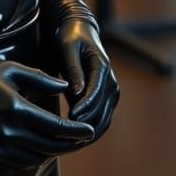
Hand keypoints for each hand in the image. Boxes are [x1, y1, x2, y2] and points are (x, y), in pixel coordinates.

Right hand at [0, 61, 94, 167]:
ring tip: (67, 144)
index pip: (55, 128)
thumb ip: (39, 78)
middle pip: (50, 147)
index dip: (75, 131)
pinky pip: (22, 163)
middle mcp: (10, 133)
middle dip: (70, 145)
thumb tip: (63, 86)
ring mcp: (0, 147)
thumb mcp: (8, 70)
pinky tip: (44, 149)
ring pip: (38, 158)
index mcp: (17, 109)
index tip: (90, 130)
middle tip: (84, 139)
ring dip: (55, 153)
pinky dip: (37, 158)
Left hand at [54, 19, 118, 139]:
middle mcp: (111, 83)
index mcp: (102, 68)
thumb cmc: (70, 38)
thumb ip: (73, 69)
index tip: (69, 119)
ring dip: (87, 135)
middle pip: (101, 113)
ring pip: (103, 122)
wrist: (80, 33)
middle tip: (64, 138)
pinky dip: (89, 132)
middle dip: (84, 127)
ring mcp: (111, 94)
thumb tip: (77, 92)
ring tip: (66, 142)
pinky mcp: (106, 101)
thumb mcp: (67, 47)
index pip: (94, 94)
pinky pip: (100, 122)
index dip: (83, 109)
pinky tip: (71, 139)